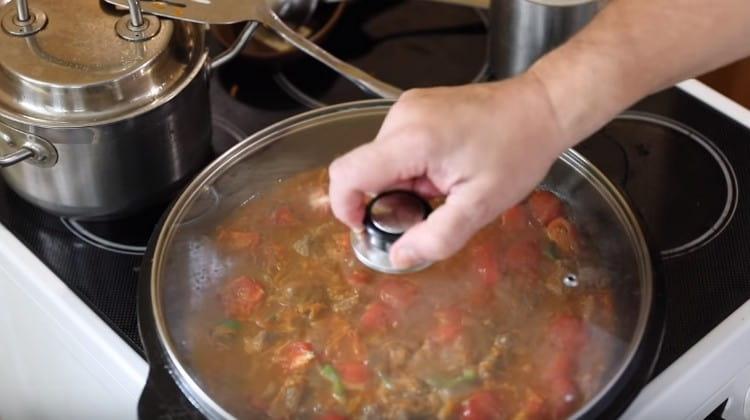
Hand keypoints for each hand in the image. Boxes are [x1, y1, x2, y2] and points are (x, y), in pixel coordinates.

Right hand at [328, 74, 567, 268]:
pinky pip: (394, 146)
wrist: (541, 108)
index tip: (367, 227)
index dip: (345, 207)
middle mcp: (401, 117)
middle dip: (387, 199)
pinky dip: (409, 167)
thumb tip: (399, 257)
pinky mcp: (415, 106)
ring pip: (379, 160)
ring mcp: (407, 107)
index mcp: (412, 140)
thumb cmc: (517, 152)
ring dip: (402, 183)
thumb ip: (436, 238)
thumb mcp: (481, 207)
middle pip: (364, 170)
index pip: (347, 174)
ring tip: (443, 186)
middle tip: (429, 207)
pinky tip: (443, 170)